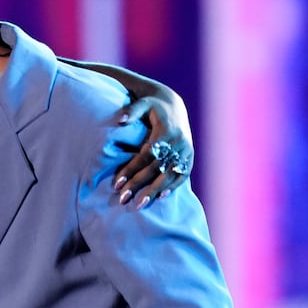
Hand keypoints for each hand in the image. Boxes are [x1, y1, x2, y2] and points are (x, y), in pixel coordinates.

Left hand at [115, 94, 193, 208]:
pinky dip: (173, 186)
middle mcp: (179, 142)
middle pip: (156, 168)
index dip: (131, 170)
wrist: (173, 105)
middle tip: (122, 199)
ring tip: (139, 204)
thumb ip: (132, 110)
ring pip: (170, 174)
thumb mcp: (142, 103)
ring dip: (154, 191)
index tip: (117, 183)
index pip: (146, 155)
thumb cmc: (152, 106)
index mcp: (166, 131)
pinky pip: (183, 174)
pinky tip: (161, 198)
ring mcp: (186, 150)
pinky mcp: (190, 156)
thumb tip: (120, 120)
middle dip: (139, 184)